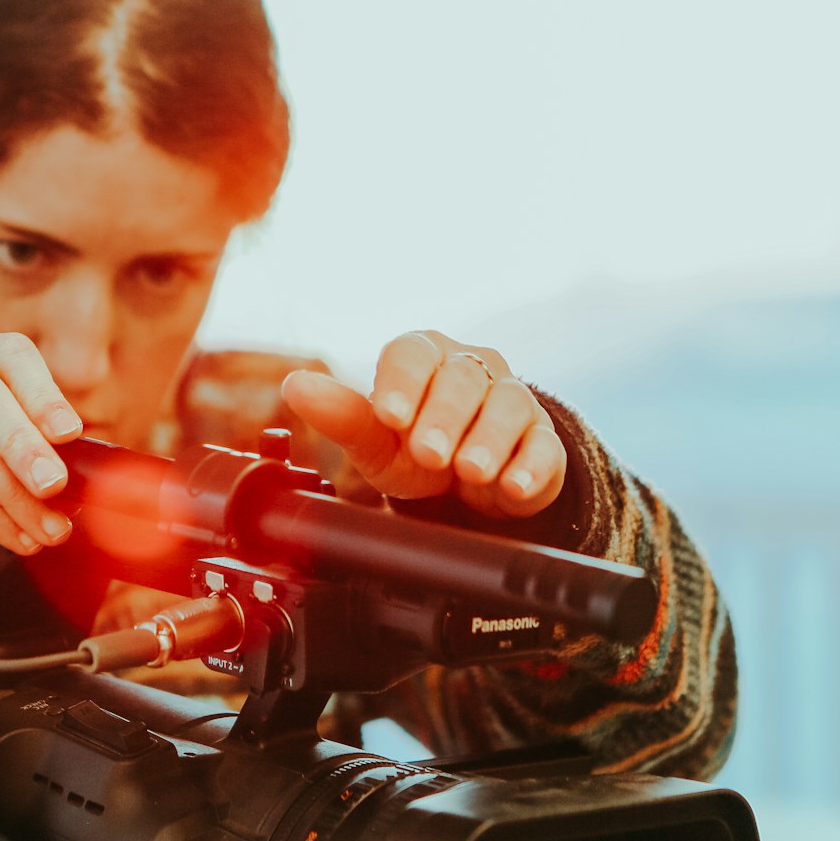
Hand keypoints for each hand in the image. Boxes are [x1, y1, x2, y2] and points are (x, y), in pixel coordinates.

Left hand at [280, 330, 564, 518]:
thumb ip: (341, 415)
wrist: (467, 486)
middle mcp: (472, 369)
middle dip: (445, 417)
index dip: (403, 382)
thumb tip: (295, 385)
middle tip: (429, 454)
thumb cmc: (415, 449)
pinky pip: (544, 446)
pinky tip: (512, 486)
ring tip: (470, 471)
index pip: (413, 353)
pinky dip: (531, 466)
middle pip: (462, 379)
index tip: (389, 416)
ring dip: (489, 439)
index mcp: (425, 357)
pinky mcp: (543, 439)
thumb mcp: (376, 439)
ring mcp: (513, 400)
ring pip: (508, 405)